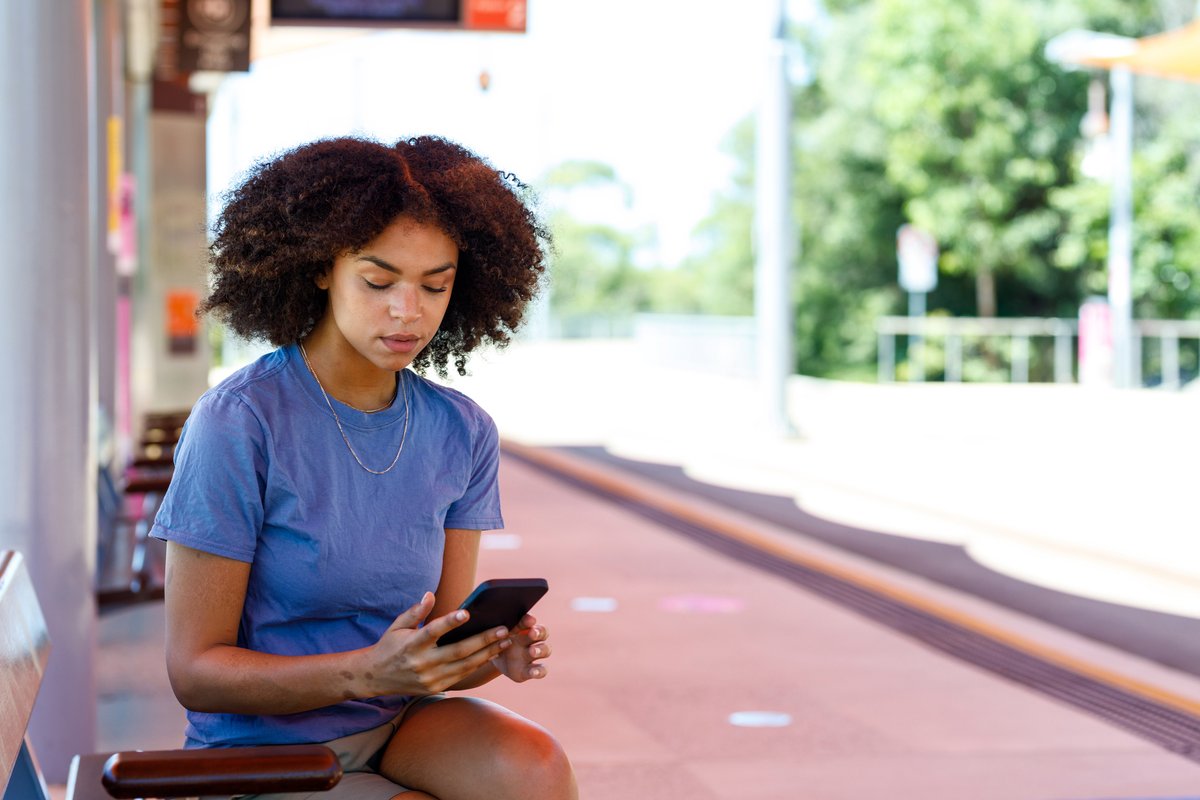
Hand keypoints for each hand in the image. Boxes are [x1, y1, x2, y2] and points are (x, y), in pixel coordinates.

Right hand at [364, 592, 511, 696]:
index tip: (467, 613)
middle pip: (457, 651)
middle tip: (503, 629)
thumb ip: (415, 611)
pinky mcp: (436, 687)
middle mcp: (422, 663)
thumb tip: (430, 594)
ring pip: (464, 666)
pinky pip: (461, 676)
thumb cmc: (390, 646)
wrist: (375, 677)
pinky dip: (478, 665)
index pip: (433, 631)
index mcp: (411, 644)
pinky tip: (492, 654)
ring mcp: (430, 678)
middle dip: (482, 640)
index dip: (450, 622)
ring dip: (487, 653)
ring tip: (505, 642)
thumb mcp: (397, 626)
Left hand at [490, 614, 551, 682]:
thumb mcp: (496, 635)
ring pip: (545, 650)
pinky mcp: (529, 671)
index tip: (528, 620)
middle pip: (543, 634)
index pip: (531, 622)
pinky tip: (534, 672)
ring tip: (533, 651)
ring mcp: (532, 656)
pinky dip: (539, 671)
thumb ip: (498, 630)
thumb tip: (493, 623)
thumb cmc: (496, 642)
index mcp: (522, 628)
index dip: (530, 620)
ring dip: (540, 650)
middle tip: (532, 633)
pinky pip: (541, 670)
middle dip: (539, 633)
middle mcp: (531, 640)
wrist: (492, 660)